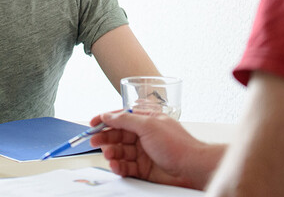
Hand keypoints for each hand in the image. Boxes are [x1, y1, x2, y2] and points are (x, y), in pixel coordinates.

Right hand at [89, 111, 222, 189]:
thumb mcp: (148, 125)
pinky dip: (119, 166)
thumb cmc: (177, 144)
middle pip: (118, 135)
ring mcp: (143, 153)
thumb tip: (108, 115)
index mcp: (146, 120)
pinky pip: (126, 167)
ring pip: (120, 151)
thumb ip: (126, 120)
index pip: (121, 117)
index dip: (105, 119)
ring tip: (109, 155)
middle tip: (94, 142)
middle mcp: (144, 135)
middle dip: (105, 137)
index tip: (92, 124)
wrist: (192, 168)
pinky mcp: (144, 169)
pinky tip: (116, 166)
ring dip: (112, 153)